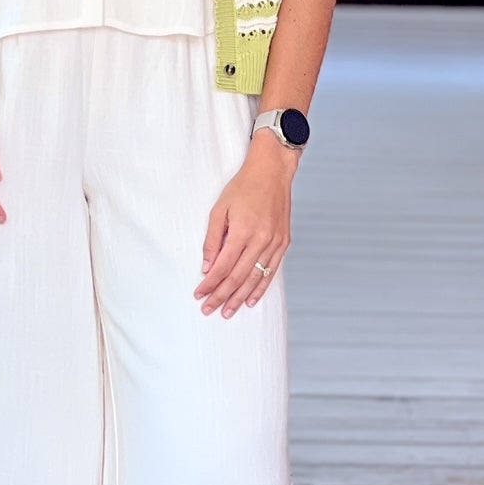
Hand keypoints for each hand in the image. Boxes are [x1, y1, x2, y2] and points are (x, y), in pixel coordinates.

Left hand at [194, 133, 296, 316]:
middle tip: (209, 310)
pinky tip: (251, 300)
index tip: (199, 295)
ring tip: (228, 312)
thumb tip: (207, 267)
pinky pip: (271, 271)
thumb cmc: (243, 187)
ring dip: (240, 298)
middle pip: (238, 277)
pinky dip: (260, 287)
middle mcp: (260, 239)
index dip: (210, 284)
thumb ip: (212, 240)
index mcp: (243, 230)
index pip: (222, 266)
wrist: (272, 172)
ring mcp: (274, 242)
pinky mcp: (283, 243)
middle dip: (222, 296)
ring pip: (255, 278)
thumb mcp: (220, 209)